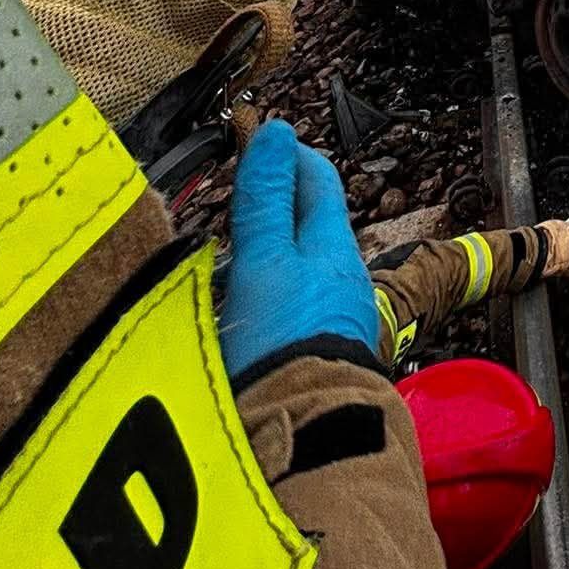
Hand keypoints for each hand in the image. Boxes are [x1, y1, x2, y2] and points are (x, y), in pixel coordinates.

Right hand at [219, 119, 378, 380]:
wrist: (306, 437)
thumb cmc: (287, 344)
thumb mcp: (267, 262)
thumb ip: (267, 200)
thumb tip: (277, 131)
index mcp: (333, 247)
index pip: (317, 181)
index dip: (288, 154)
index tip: (257, 136)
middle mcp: (339, 278)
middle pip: (309, 225)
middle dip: (278, 203)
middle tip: (241, 187)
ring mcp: (329, 319)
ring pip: (298, 268)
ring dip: (269, 252)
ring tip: (229, 251)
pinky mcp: (313, 355)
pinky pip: (290, 309)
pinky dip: (266, 295)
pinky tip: (241, 310)